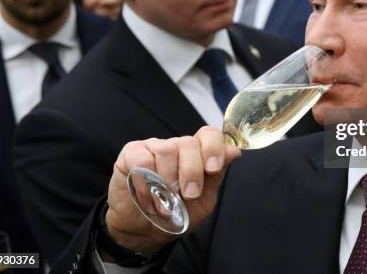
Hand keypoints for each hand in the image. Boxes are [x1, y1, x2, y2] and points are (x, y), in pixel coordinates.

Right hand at [104, 126, 240, 253]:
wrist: (145, 231)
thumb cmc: (177, 214)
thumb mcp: (203, 200)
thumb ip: (216, 176)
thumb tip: (234, 151)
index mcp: (197, 154)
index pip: (209, 135)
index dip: (213, 147)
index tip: (213, 168)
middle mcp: (176, 147)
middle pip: (188, 143)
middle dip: (192, 172)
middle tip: (188, 195)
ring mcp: (154, 147)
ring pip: (166, 149)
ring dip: (168, 180)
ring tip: (165, 203)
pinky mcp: (132, 154)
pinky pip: (142, 158)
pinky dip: (147, 182)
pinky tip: (148, 198)